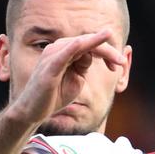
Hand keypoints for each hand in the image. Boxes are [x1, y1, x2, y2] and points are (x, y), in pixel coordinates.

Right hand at [7, 30, 125, 125]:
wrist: (33, 111)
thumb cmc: (53, 96)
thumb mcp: (75, 80)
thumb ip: (83, 66)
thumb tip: (92, 54)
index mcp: (65, 52)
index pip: (89, 45)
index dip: (107, 52)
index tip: (119, 64)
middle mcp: (58, 49)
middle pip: (87, 42)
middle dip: (108, 51)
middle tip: (122, 62)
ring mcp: (53, 56)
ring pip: (80, 44)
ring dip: (100, 48)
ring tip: (117, 59)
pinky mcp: (50, 67)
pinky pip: (64, 53)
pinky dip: (75, 47)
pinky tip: (85, 43)